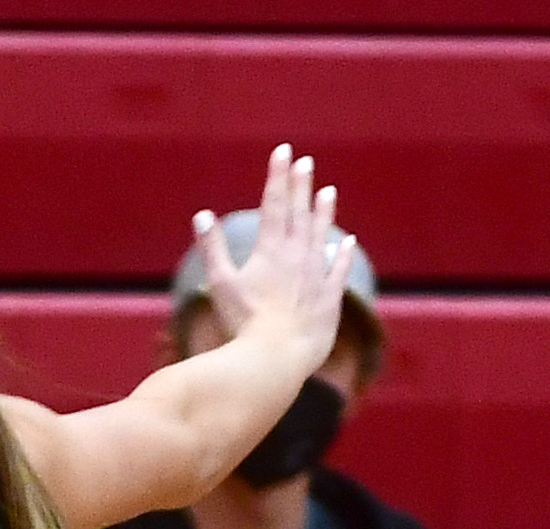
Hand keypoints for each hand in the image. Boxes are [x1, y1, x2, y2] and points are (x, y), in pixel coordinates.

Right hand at [190, 143, 352, 376]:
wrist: (277, 356)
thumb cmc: (243, 323)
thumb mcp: (221, 285)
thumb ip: (213, 248)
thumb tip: (202, 216)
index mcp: (270, 249)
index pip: (275, 203)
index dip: (278, 176)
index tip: (283, 151)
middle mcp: (297, 255)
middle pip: (300, 213)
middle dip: (302, 185)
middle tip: (306, 163)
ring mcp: (316, 275)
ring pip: (322, 235)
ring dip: (324, 212)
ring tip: (328, 192)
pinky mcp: (329, 299)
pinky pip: (338, 270)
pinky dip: (343, 254)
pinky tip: (347, 242)